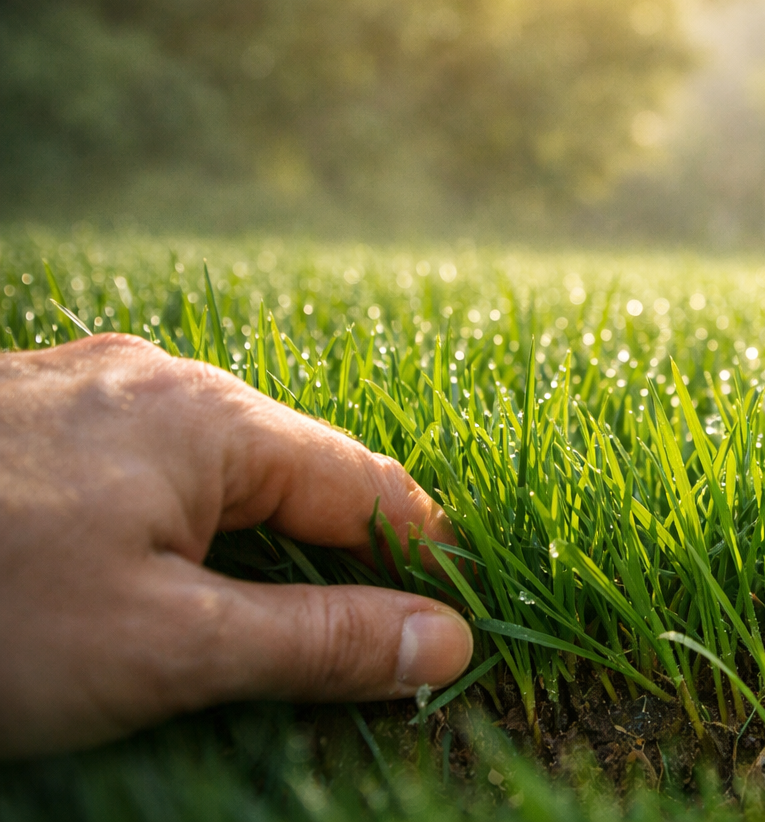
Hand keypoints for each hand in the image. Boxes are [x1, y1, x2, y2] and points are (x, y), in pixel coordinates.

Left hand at [0, 334, 473, 757]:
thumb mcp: (168, 645)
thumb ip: (315, 641)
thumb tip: (445, 643)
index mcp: (209, 416)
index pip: (364, 484)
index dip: (423, 554)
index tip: (460, 618)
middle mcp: (155, 379)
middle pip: (289, 470)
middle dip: (335, 551)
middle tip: (367, 636)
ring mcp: (81, 391)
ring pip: (212, 468)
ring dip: (251, 538)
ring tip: (269, 613)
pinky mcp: (24, 421)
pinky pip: (142, 466)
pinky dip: (176, 522)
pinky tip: (156, 570)